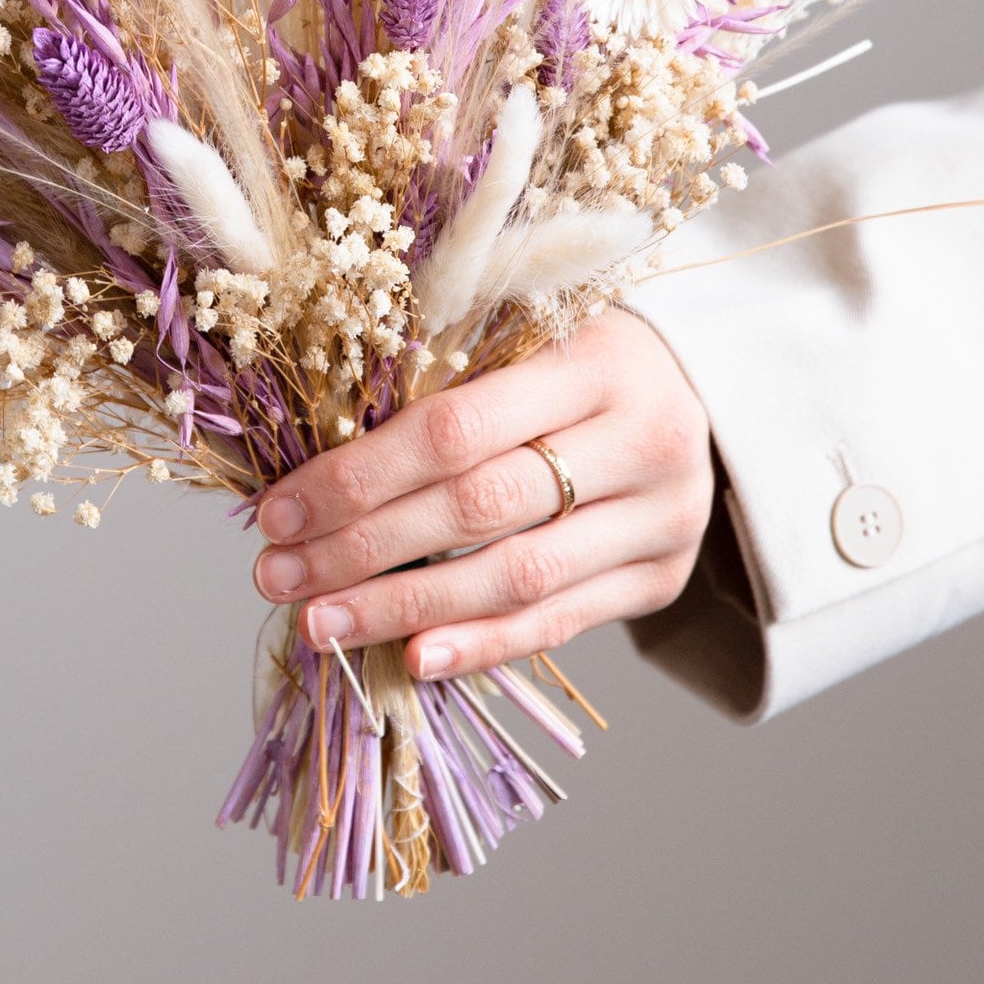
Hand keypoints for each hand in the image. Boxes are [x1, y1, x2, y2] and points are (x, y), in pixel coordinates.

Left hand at [250, 310, 714, 680]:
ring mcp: (661, 517)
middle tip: (277, 575)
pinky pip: (559, 623)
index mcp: (596, 360)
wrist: (706, 392)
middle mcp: (643, 440)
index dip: (359, 476)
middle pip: (479, 509)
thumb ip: (441, 369)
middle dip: (363, 548)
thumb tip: (304, 444)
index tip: (278, 510)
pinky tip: (410, 656)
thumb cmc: (579, 354)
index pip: (457, 429)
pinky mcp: (663, 578)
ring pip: (516, 578)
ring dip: (404, 608)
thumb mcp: (527, 327)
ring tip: (321, 624)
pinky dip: (480, 645)